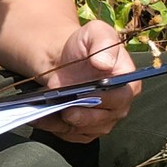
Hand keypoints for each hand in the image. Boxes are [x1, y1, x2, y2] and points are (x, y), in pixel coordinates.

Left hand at [36, 19, 138, 143]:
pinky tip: (38, 118)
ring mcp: (101, 121)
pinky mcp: (83, 130)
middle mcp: (118, 106)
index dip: (106, 98)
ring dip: (63, 123)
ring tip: (43, 113)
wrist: (63, 61)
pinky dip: (52, 127)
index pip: (122, 96)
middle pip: (103, 118)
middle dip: (83, 115)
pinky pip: (69, 134)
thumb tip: (103, 63)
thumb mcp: (95, 32)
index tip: (87, 94)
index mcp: (128, 83)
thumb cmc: (83, 47)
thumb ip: (103, 41)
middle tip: (65, 109)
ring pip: (83, 129)